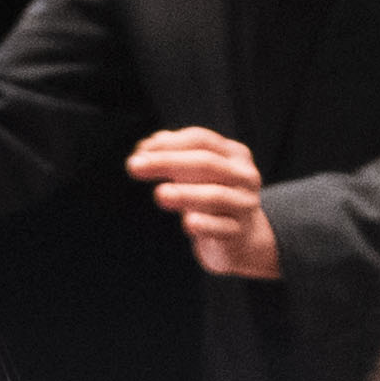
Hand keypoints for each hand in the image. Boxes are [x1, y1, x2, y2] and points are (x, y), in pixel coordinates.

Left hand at [124, 128, 280, 280]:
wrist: (242, 239)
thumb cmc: (212, 198)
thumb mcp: (196, 174)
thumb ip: (174, 156)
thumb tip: (148, 146)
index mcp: (234, 154)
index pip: (201, 140)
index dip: (169, 143)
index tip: (139, 151)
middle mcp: (244, 176)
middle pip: (207, 163)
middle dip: (168, 162)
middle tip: (134, 166)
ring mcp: (245, 205)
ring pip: (216, 196)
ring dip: (186, 194)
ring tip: (160, 193)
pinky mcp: (240, 234)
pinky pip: (222, 228)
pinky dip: (206, 225)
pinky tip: (189, 223)